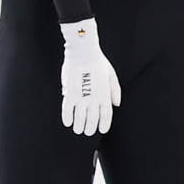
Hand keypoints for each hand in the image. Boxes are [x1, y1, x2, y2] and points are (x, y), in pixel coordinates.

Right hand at [59, 19, 120, 135]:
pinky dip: (67, 118)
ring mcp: (81, 96)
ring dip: (78, 126)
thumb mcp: (111, 75)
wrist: (83, 52)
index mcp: (105, 94)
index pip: (106, 115)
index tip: (101, 131)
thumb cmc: (98, 62)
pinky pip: (67, 110)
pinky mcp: (69, 93)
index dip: (104, 125)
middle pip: (92, 119)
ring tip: (78, 130)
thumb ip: (115, 90)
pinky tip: (67, 123)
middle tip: (87, 131)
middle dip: (90, 128)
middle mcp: (94, 98)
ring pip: (79, 118)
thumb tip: (117, 105)